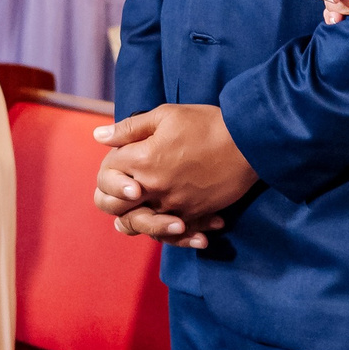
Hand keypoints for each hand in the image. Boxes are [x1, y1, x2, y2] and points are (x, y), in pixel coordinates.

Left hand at [93, 105, 256, 228]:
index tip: (123, 162)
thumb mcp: (166, 115)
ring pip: (140, 225)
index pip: (106, 173)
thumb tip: (99, 136)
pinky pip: (172, 234)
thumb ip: (129, 128)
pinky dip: (170, 234)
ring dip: (137, 221)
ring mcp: (173, 204)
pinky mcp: (194, 214)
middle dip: (114, 199)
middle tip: (125, 192)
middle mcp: (153, 187)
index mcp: (142, 159)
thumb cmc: (207, 123)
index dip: (109, 170)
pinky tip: (174, 228)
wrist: (249, 142)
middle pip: (114, 206)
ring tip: (140, 215)